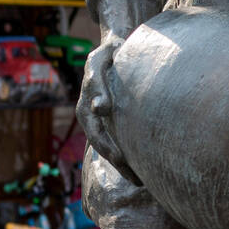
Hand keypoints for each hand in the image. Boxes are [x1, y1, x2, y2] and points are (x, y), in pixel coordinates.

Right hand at [77, 35, 140, 184]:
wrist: (113, 47)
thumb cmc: (110, 52)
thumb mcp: (103, 58)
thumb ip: (99, 82)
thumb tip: (99, 109)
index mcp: (87, 103)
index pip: (97, 131)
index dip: (109, 147)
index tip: (123, 161)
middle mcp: (90, 114)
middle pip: (103, 145)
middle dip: (119, 163)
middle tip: (137, 179)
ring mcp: (98, 119)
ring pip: (108, 147)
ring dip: (123, 166)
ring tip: (140, 182)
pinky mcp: (110, 121)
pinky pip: (115, 142)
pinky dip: (127, 157)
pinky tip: (142, 170)